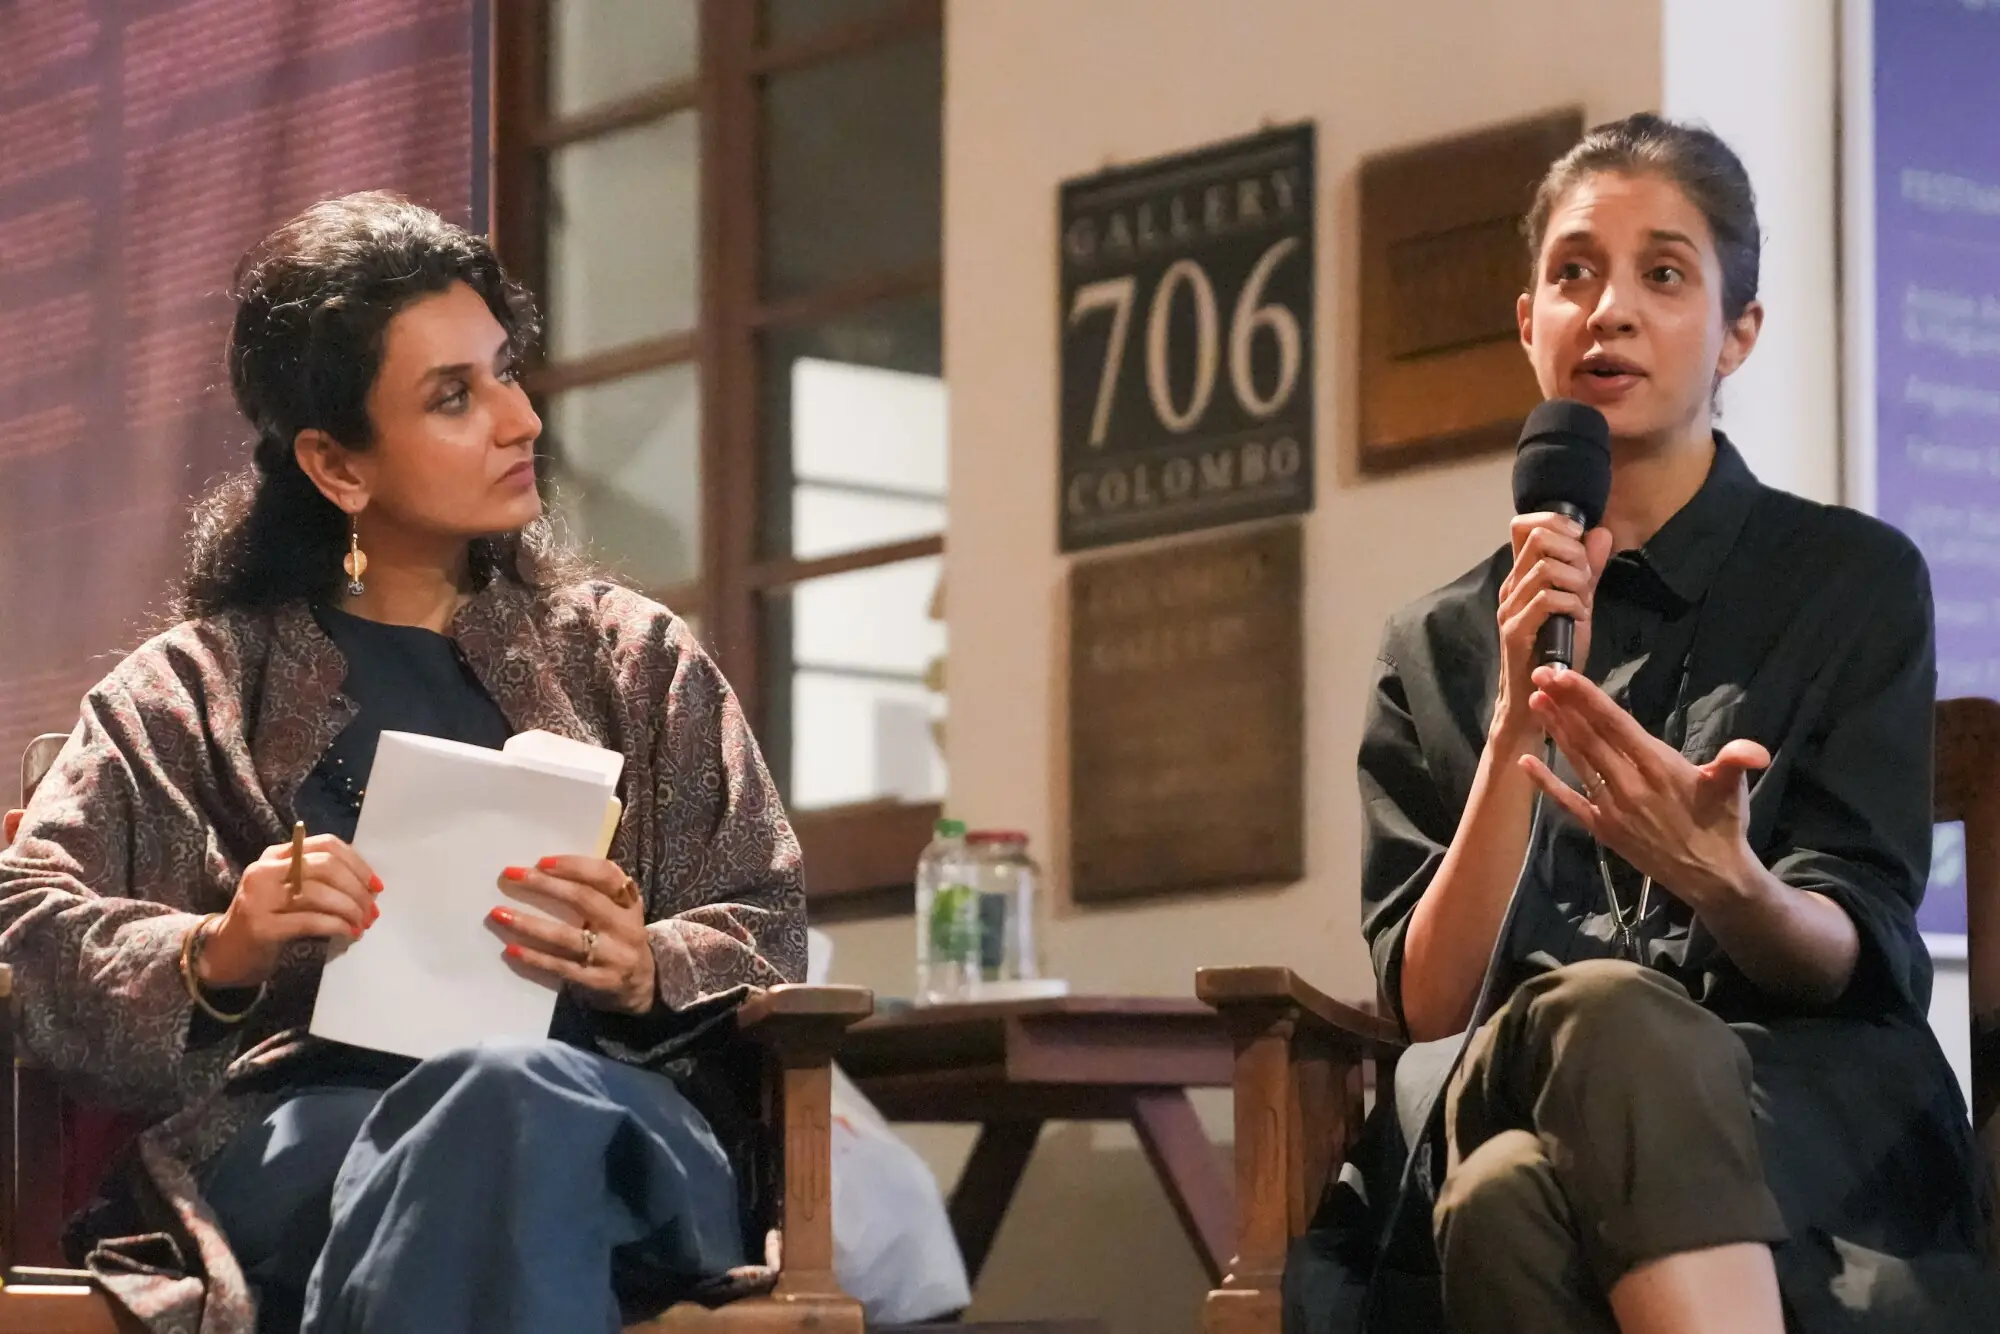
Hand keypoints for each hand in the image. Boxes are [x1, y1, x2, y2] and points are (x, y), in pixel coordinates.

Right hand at [203, 834, 381, 987]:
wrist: (225, 952)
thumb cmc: (268, 919)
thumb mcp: (290, 891)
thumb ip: (320, 879)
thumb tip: (368, 885)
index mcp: (276, 855)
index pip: (326, 845)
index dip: (357, 864)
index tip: (376, 885)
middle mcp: (265, 870)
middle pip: (325, 866)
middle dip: (356, 888)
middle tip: (372, 909)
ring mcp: (259, 897)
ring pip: (319, 893)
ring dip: (350, 909)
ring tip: (363, 923)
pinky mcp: (261, 926)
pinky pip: (309, 921)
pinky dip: (336, 925)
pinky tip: (348, 933)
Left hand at [490, 857, 654, 1015]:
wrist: (643, 981)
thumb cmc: (617, 934)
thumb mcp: (619, 908)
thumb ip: (594, 889)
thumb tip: (540, 871)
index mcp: (629, 901)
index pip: (605, 875)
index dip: (574, 865)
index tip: (541, 862)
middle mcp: (625, 926)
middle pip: (583, 899)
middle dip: (544, 886)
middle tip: (510, 875)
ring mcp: (613, 955)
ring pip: (567, 936)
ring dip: (530, 924)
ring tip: (499, 914)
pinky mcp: (599, 980)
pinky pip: (562, 967)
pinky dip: (535, 957)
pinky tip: (511, 949)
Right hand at [1493, 513, 1614, 747]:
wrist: (1536, 700)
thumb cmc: (1555, 655)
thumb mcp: (1577, 604)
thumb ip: (1587, 570)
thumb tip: (1600, 532)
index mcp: (1521, 576)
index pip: (1524, 524)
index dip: (1555, 522)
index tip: (1579, 543)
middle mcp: (1510, 587)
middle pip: (1538, 537)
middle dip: (1574, 552)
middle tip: (1585, 579)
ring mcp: (1510, 608)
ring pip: (1546, 568)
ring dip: (1576, 582)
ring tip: (1583, 603)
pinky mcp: (1514, 630)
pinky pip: (1547, 600)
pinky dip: (1572, 604)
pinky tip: (1578, 618)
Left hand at [1518, 665, 1766, 911]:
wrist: (1712, 878)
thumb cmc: (1724, 824)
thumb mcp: (1733, 788)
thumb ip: (1737, 762)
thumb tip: (1755, 752)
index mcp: (1658, 767)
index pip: (1615, 724)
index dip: (1587, 697)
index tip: (1562, 675)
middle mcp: (1629, 785)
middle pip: (1590, 737)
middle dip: (1563, 704)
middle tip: (1538, 676)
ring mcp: (1612, 808)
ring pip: (1578, 762)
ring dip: (1555, 731)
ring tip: (1535, 703)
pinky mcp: (1603, 829)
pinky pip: (1569, 802)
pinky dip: (1546, 783)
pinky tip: (1526, 762)